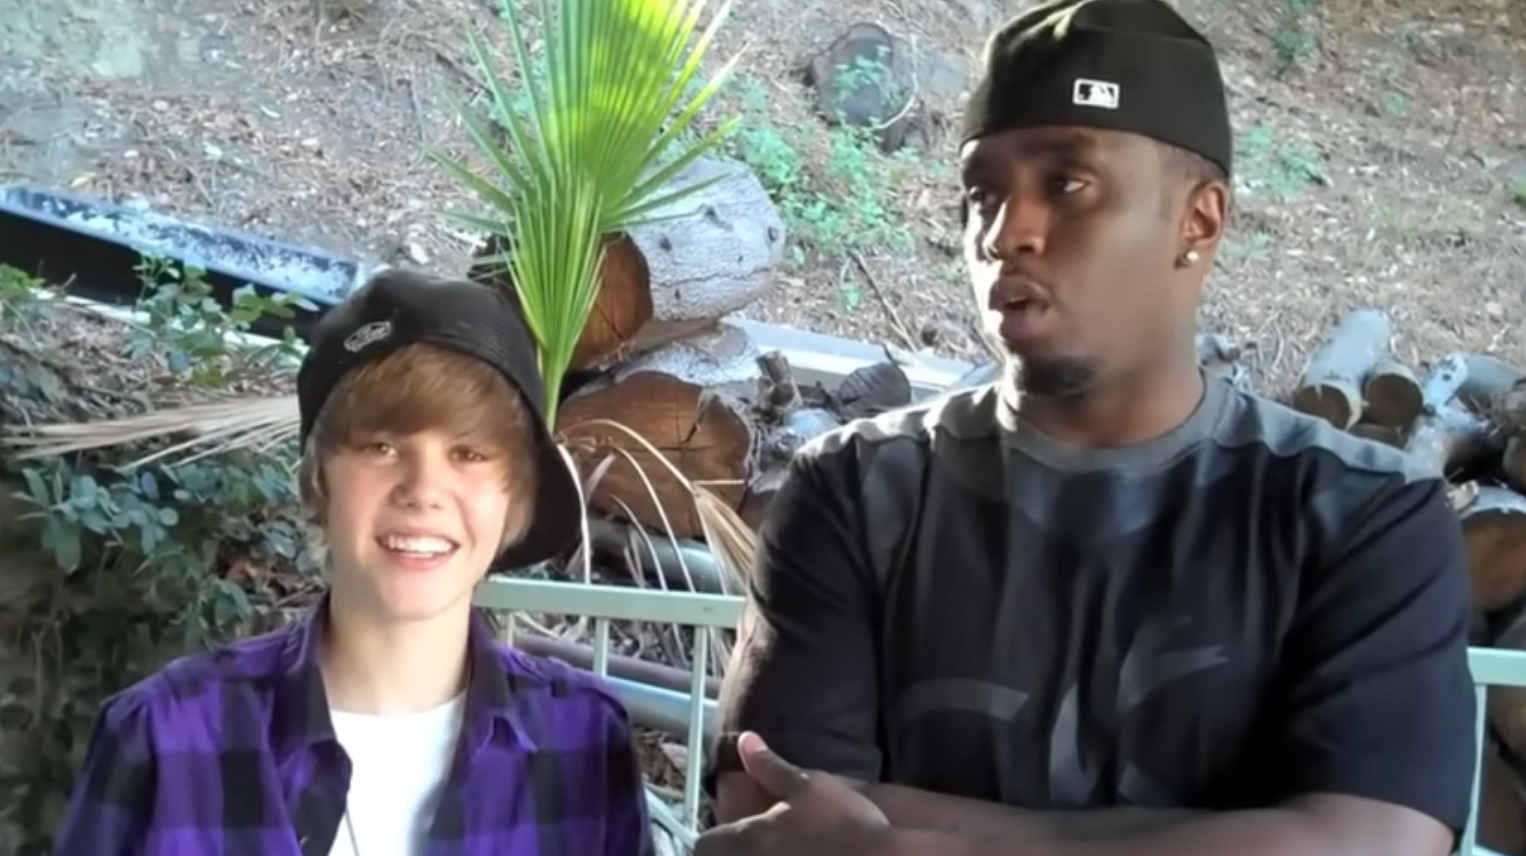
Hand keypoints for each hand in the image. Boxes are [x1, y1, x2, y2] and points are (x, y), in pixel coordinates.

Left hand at [696, 732, 893, 855]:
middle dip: (732, 852)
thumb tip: (745, 739)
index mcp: (742, 841)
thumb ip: (770, 766)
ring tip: (780, 853)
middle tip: (761, 844)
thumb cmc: (842, 825)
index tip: (735, 834)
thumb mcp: (808, 786)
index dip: (717, 839)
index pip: (704, 845)